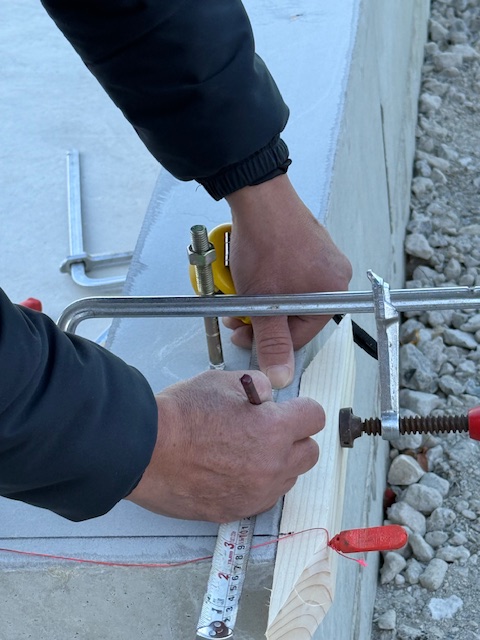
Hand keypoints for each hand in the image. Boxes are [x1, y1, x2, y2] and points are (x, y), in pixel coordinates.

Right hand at [125, 370, 322, 521]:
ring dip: (277, 464)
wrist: (143, 450)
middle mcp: (272, 465)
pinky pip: (262, 497)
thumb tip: (269, 397)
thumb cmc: (180, 413)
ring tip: (244, 451)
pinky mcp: (236, 511)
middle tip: (268, 430)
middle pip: (310, 453)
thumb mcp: (222, 381)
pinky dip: (256, 484)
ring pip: (288, 478)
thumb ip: (257, 386)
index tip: (287, 409)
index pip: (315, 417)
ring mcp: (255, 493)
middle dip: (295, 438)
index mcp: (274, 429)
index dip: (301, 409)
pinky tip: (231, 471)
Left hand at [225, 175, 351, 388]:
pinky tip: (256, 274)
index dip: (269, 340)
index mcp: (333, 292)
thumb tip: (281, 374)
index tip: (246, 335)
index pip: (301, 335)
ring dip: (266, 301)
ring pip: (292, 296)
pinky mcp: (312, 246)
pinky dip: (273, 282)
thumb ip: (272, 340)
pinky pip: (293, 276)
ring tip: (243, 291)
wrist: (258, 196)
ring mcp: (325, 258)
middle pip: (296, 315)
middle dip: (264, 319)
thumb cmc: (264, 241)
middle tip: (239, 316)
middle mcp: (335, 275)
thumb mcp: (263, 301)